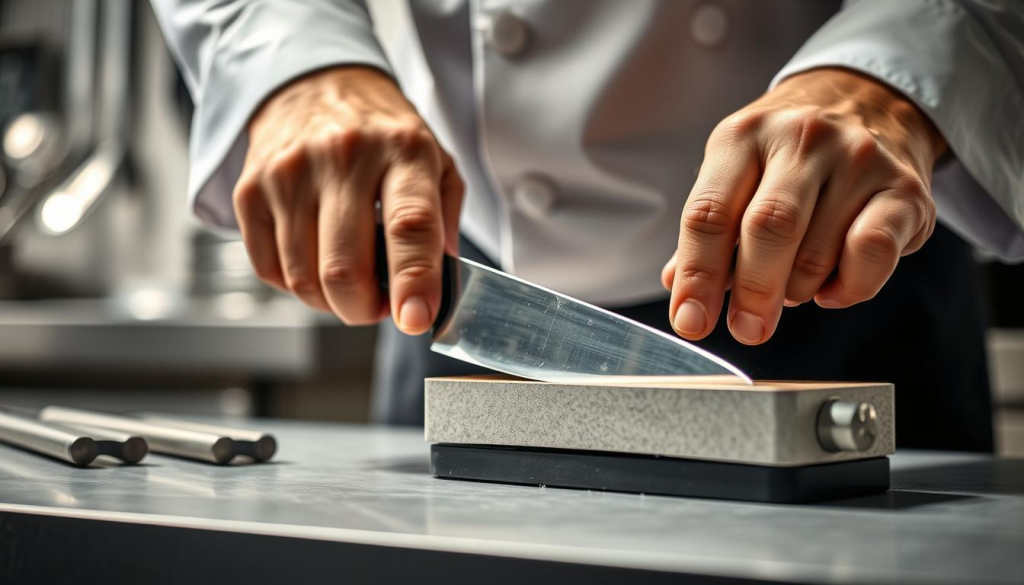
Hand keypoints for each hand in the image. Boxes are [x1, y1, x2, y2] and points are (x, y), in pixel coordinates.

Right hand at [235, 67, 462, 334]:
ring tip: (350, 282)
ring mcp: (290, 173)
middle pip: (345, 269)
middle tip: (379, 305)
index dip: (413, 281)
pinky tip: (315, 262)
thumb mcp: (435, 160)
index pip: (408, 226)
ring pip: (304, 279)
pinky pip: (270, 270)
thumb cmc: (383, 134)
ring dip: (331, 302)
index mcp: (402, 150)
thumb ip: (444, 221)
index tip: (415, 319)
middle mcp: (343, 157)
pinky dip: (296, 286)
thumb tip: (436, 285)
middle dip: (364, 310)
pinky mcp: (250, 189)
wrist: (314, 84)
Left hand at [662, 68, 945, 344]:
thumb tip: (676, 284)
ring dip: (798, 289)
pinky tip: (833, 288)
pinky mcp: (904, 188)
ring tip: (793, 284)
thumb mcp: (737, 173)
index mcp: (743, 136)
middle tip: (747, 329)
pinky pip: (871, 254)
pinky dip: (848, 287)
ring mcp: (857, 158)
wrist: (867, 101)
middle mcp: (801, 138)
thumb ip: (709, 232)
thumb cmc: (787, 155)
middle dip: (753, 292)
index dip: (697, 276)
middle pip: (768, 228)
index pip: (709, 214)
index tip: (692, 321)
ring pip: (818, 251)